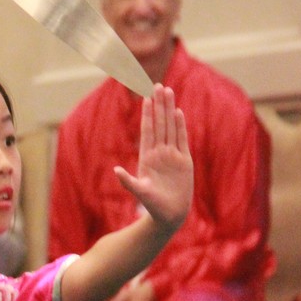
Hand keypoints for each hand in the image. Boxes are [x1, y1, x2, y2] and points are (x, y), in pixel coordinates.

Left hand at [114, 84, 192, 231]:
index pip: (147, 130)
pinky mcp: (185, 162)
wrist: (170, 215)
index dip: (147, 114)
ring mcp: (173, 156)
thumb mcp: (139, 191)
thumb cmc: (152, 205)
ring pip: (171, 128)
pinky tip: (179, 112)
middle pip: (160, 124)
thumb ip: (128, 181)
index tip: (145, 98)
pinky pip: (182, 140)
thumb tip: (116, 171)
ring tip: (168, 92)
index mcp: (147, 157)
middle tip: (158, 85)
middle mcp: (160, 153)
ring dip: (170, 110)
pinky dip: (180, 126)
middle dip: (159, 105)